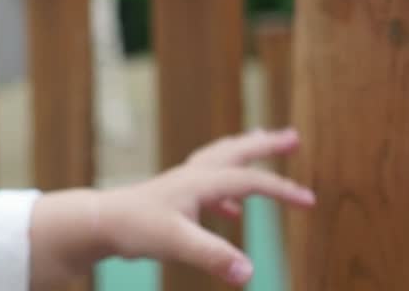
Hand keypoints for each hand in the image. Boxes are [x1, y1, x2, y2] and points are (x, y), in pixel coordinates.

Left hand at [99, 127, 313, 284]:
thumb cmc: (134, 229)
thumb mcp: (177, 244)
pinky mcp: (172, 199)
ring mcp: (181, 186)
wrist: (98, 223)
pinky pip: (207, 186)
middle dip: (265, 145)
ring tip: (263, 146)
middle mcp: (193, 177)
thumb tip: (250, 273)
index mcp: (200, 183)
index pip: (249, 181)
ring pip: (219, 162)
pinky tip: (232, 211)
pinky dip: (226, 191)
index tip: (310, 201)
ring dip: (244, 155)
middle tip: (293, 136)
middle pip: (235, 153)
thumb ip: (213, 256)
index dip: (281, 190)